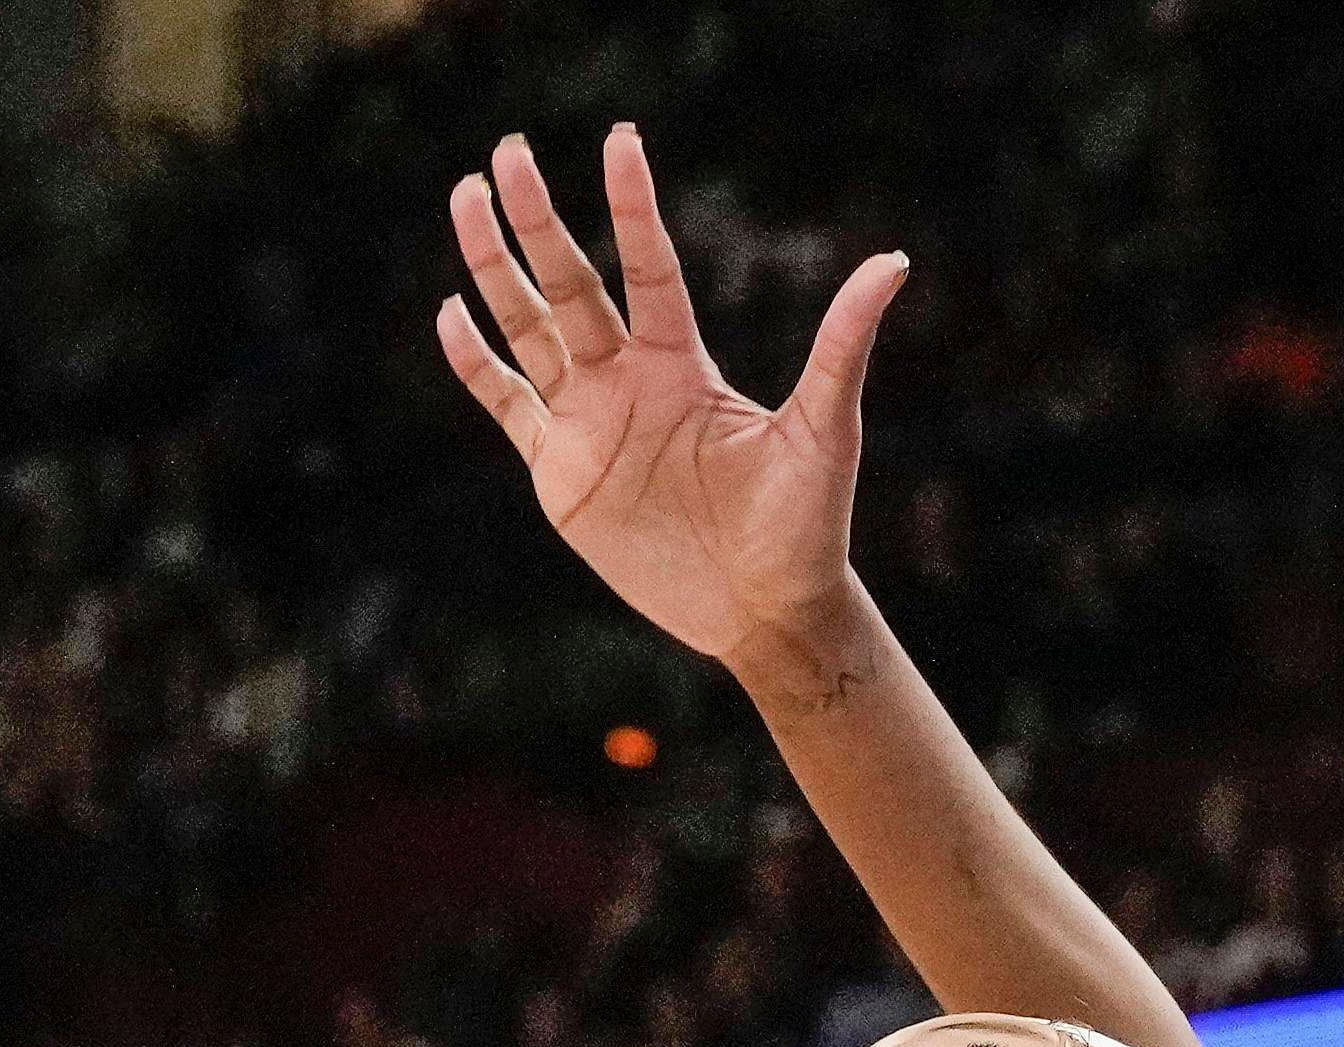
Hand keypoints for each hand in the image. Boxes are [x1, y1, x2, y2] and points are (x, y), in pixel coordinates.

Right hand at [439, 126, 904, 688]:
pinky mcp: (559, 471)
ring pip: (529, 327)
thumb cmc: (807, 524)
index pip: (649, 266)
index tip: (620, 139)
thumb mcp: (826, 428)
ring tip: (466, 198)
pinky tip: (449, 312)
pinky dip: (476, 362)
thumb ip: (841, 344)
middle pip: (572, 281)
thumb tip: (893, 262)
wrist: (766, 611)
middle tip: (508, 152)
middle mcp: (629, 379)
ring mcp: (588, 421)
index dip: (632, 205)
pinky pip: (507, 403)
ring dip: (497, 267)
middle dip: (537, 219)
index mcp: (683, 362)